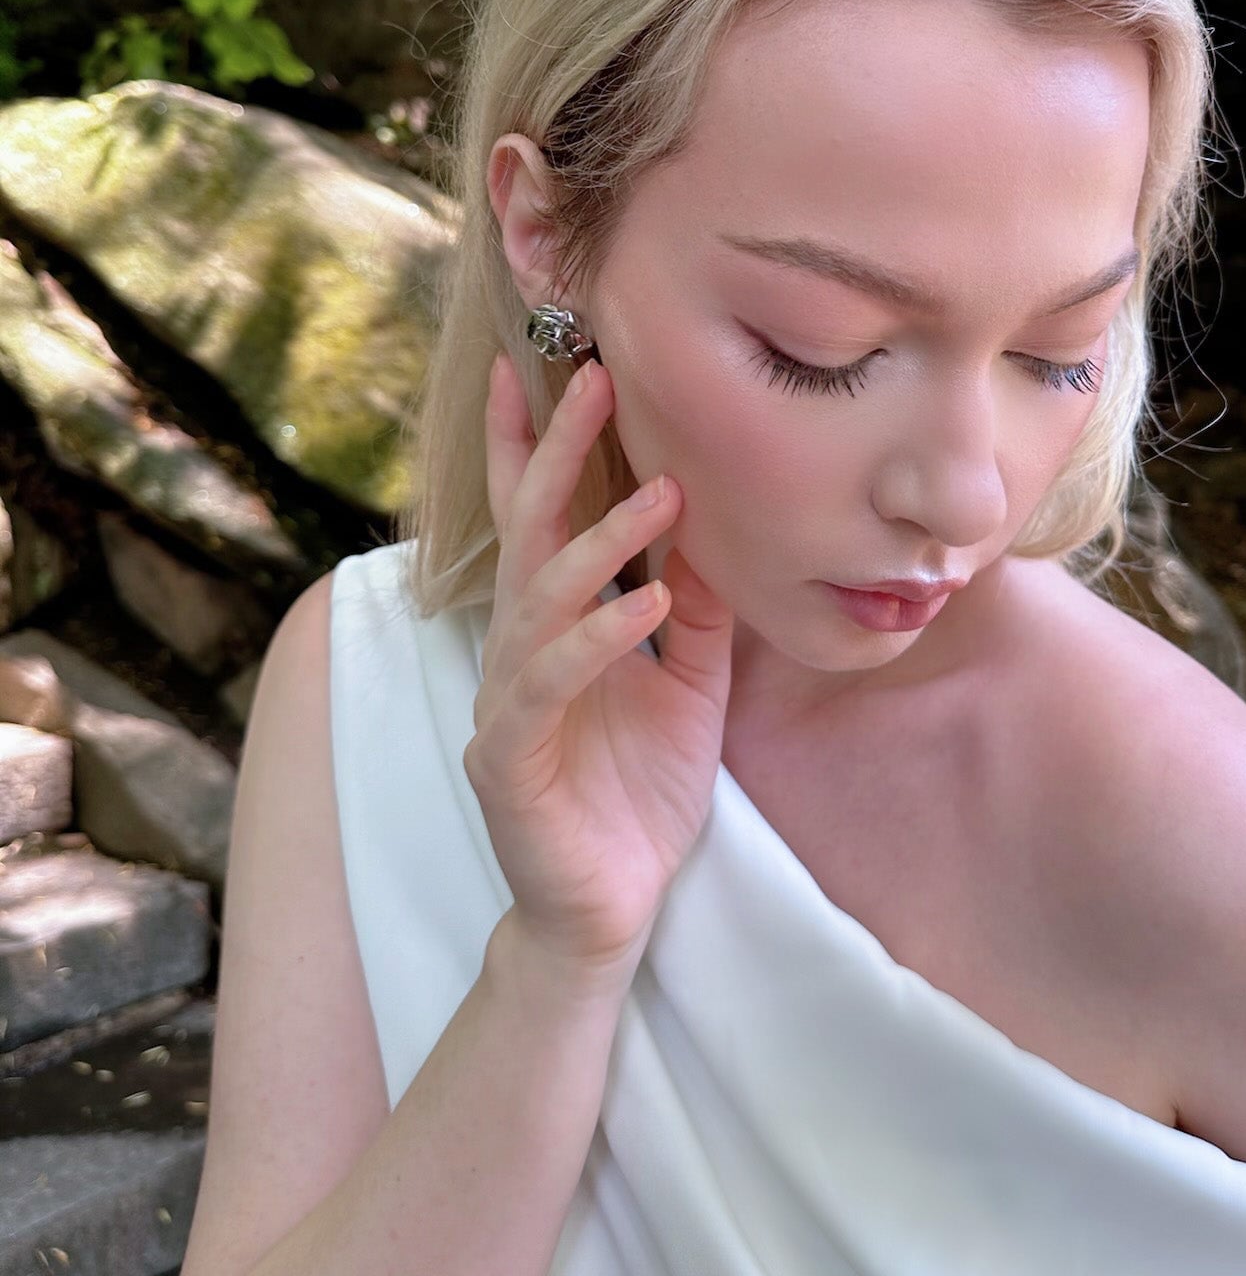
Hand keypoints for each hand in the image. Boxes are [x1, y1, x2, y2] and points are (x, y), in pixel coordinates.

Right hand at [463, 350, 734, 981]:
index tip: (551, 364)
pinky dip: (597, 639)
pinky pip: (550, 683)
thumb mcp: (689, 687)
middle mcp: (519, 648)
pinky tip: (641, 607)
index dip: (532, 441)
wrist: (606, 911)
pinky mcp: (510, 757)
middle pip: (530, 530)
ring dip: (601, 539)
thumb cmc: (638, 795)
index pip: (539, 516)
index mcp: (554, 626)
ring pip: (540, 597)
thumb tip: (707, 529)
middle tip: (597, 380)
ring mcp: (508, 700)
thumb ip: (691, 611)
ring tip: (661, 492)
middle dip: (557, 450)